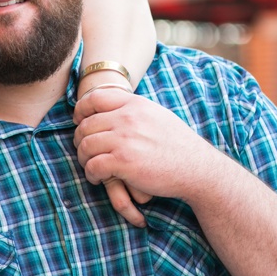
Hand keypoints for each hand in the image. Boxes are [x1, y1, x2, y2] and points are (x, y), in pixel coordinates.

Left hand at [74, 88, 216, 216]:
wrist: (197, 168)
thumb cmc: (177, 145)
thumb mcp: (156, 115)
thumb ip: (133, 110)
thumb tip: (111, 107)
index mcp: (134, 104)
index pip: (95, 98)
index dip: (81, 110)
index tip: (79, 121)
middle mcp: (127, 118)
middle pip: (86, 125)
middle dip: (80, 139)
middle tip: (84, 151)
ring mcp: (124, 140)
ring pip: (85, 146)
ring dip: (83, 158)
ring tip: (90, 166)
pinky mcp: (123, 162)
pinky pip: (93, 166)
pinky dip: (91, 174)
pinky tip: (98, 178)